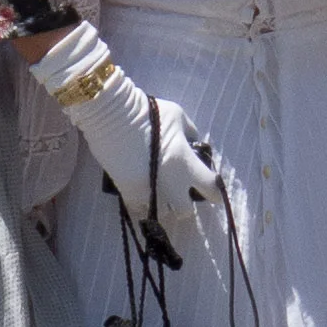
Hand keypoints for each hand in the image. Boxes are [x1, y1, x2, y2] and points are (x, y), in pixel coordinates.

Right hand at [31, 22, 224, 233]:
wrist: (111, 115)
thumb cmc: (148, 112)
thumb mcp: (179, 116)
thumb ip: (191, 134)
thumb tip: (195, 144)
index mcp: (186, 163)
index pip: (211, 188)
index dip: (215, 193)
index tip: (214, 194)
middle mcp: (170, 183)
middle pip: (185, 211)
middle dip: (185, 204)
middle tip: (181, 194)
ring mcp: (148, 191)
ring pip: (162, 214)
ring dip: (164, 207)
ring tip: (160, 195)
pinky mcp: (128, 193)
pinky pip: (140, 211)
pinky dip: (143, 206)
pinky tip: (143, 196)